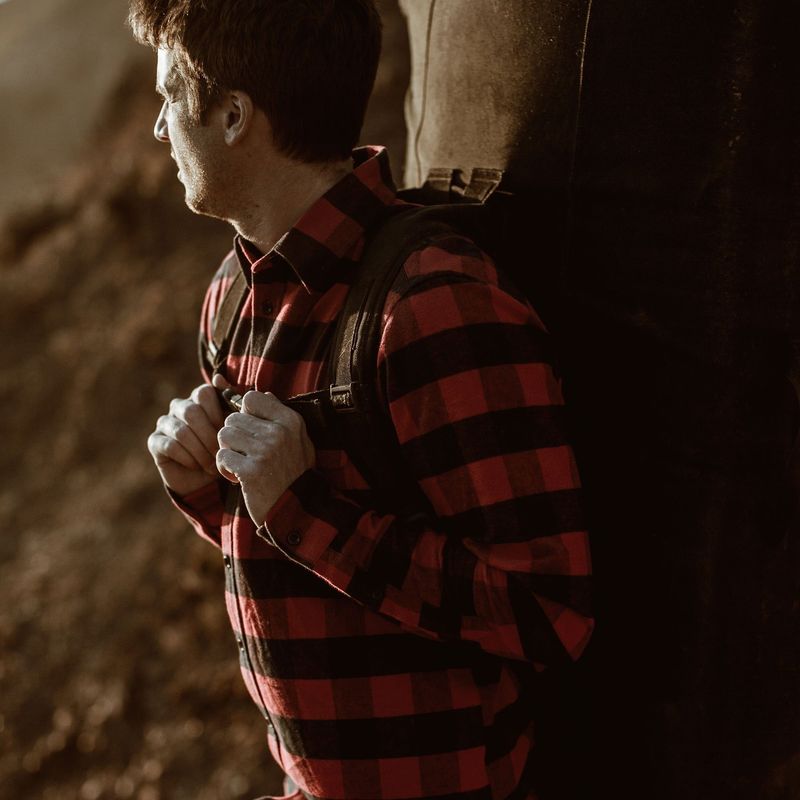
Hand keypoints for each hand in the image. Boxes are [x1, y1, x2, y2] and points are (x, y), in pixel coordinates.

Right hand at [147, 383, 225, 496]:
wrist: (206, 479)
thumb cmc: (223, 449)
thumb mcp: (233, 428)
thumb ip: (231, 402)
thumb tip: (219, 377)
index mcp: (199, 397)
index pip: (204, 393)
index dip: (216, 414)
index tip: (227, 433)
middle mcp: (180, 406)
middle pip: (192, 412)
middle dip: (209, 437)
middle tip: (220, 454)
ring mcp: (165, 422)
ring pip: (182, 432)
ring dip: (200, 452)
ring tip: (212, 465)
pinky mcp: (154, 440)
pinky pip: (171, 446)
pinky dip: (188, 459)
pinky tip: (196, 466)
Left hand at [214, 377, 314, 526]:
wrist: (296, 510)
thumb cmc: (293, 472)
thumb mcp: (297, 439)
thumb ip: (279, 415)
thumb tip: (262, 393)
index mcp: (290, 420)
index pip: (251, 398)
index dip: (244, 413)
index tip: (250, 431)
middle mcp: (279, 432)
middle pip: (232, 418)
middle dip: (233, 437)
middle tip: (245, 454)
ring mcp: (265, 451)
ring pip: (223, 435)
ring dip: (227, 451)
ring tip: (241, 464)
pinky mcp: (251, 471)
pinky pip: (221, 457)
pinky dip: (224, 468)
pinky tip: (237, 477)